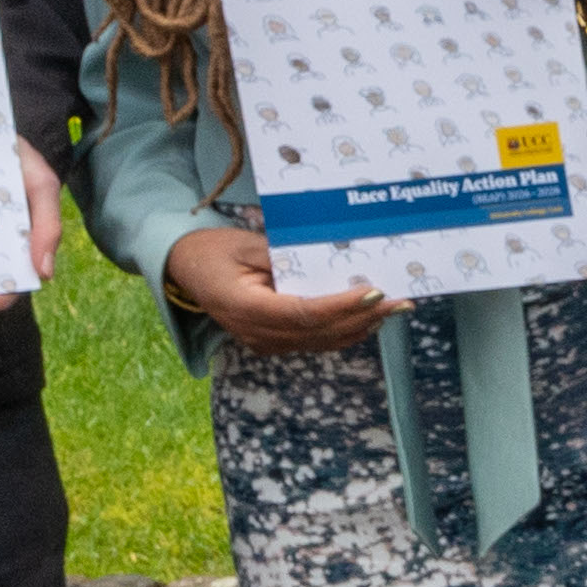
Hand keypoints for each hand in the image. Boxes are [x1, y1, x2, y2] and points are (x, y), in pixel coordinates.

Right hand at [164, 212, 398, 358]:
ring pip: (321, 341)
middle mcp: (257, 333)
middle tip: (401, 301)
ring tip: (395, 309)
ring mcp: (265, 343)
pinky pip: (314, 341)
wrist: (185, 269)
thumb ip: (282, 253)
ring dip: (361, 327)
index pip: (304, 313)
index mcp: (246, 308)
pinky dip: (345, 331)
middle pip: (319, 332)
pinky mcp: (273, 342)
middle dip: (364, 317)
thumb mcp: (244, 244)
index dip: (341, 307)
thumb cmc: (213, 251)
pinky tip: (370, 319)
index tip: (374, 293)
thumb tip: (328, 254)